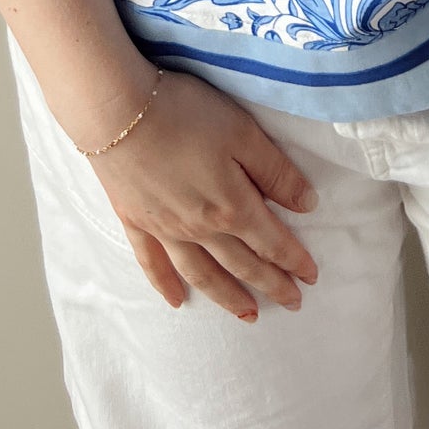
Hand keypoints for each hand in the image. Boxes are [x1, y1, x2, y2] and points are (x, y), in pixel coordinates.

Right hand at [88, 69, 321, 322]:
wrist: (117, 113)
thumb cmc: (185, 114)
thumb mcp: (244, 133)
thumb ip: (275, 172)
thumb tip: (307, 205)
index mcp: (232, 207)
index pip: (271, 242)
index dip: (294, 260)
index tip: (311, 277)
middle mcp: (200, 228)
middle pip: (242, 264)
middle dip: (271, 285)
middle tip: (293, 303)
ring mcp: (165, 229)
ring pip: (202, 274)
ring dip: (227, 297)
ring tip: (248, 315)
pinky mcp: (135, 221)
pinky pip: (153, 264)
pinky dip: (165, 286)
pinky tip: (176, 301)